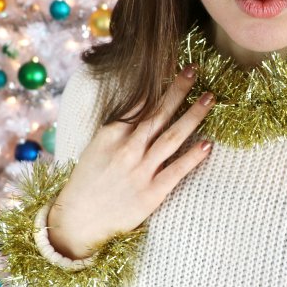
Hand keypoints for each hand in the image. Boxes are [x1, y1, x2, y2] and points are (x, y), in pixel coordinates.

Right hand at [47, 65, 213, 259]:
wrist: (77, 222)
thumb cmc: (89, 181)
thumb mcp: (98, 146)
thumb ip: (120, 126)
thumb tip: (143, 103)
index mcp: (111, 134)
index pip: (140, 102)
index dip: (158, 83)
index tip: (173, 65)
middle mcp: (127, 148)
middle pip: (159, 113)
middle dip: (179, 90)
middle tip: (195, 70)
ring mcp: (140, 170)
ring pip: (172, 136)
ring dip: (193, 115)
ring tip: (210, 98)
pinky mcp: (151, 193)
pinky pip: (176, 170)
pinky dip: (193, 157)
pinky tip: (208, 144)